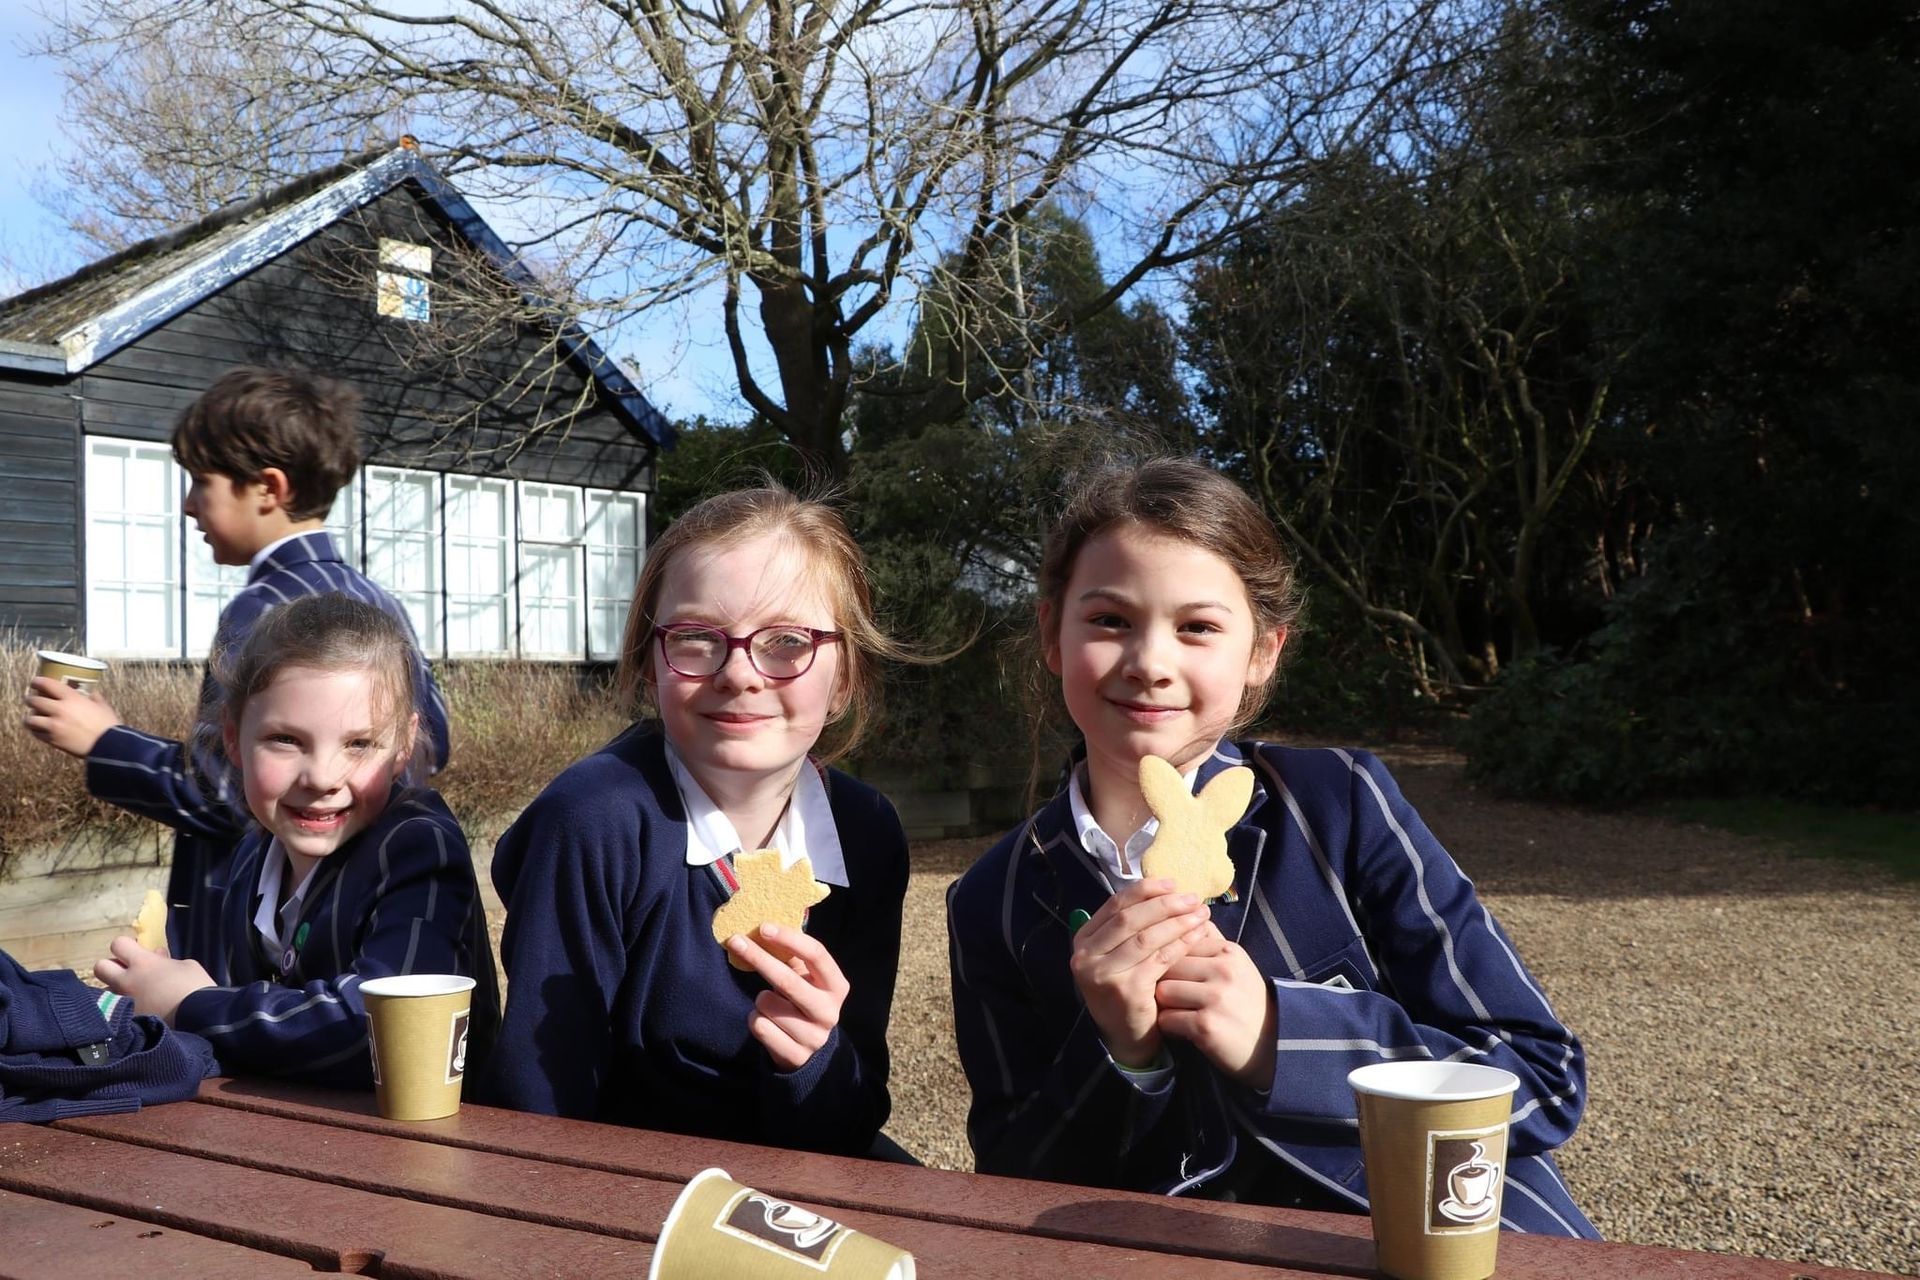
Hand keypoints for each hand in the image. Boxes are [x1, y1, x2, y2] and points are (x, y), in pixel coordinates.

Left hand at [22, 677, 121, 758]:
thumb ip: (95, 698)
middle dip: (30, 700)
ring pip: (30, 719)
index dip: (37, 682)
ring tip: (34, 718)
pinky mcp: (53, 739)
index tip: (35, 682)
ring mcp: (54, 725)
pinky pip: (36, 733)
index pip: (47, 684)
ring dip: (30, 718)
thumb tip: (93, 694)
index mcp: (72, 698)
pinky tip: (40, 730)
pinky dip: (36, 731)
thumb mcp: (103, 706)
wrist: (108, 746)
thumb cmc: (107, 725)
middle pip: (34, 701)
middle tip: (31, 701)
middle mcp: (59, 710)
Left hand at [94, 935, 213, 1025]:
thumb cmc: (196, 986)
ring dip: (117, 988)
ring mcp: (125, 1002)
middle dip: (112, 967)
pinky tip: (141, 1007)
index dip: (127, 946)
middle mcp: (127, 981)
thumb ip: (165, 960)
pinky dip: (125, 1006)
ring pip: (106, 990)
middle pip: (100, 967)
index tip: (137, 952)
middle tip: (128, 971)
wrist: (200, 1018)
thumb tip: (156, 957)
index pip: (118, 944)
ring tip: (134, 993)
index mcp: (142, 963)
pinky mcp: (128, 1019)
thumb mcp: (186, 965)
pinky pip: (118, 1008)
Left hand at [727, 923, 849, 1071]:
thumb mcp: (807, 978)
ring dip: (760, 1000)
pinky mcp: (796, 1056)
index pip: (816, 954)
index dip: (789, 938)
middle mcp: (830, 1011)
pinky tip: (767, 1023)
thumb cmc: (803, 1002)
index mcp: (837, 986)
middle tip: (736, 940)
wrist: (809, 1050)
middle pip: (788, 980)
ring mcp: (814, 1036)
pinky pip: (760, 1028)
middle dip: (759, 957)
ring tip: (770, 1004)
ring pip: (768, 1005)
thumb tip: (773, 919)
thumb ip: (795, 954)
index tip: (763, 926)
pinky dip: (756, 1020)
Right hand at [1069, 878, 1210, 1068]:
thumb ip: (1131, 927)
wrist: (1126, 1037)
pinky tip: (1198, 935)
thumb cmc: (1127, 989)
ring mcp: (1103, 974)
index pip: (1114, 905)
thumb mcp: (1119, 956)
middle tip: (1192, 897)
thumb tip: (1167, 889)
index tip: (1172, 883)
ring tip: (1200, 912)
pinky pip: (1159, 959)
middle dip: (1164, 904)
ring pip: (1145, 937)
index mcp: (1082, 941)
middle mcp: (1085, 956)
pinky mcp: (1126, 990)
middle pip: (1129, 919)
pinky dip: (1181, 943)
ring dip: (1177, 921)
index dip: (1145, 891)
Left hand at [1155, 927, 1277, 1088]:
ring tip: (1176, 1013)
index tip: (1174, 975)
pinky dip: (1169, 1028)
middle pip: (1166, 964)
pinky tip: (1181, 1030)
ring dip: (1163, 1006)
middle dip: (1161, 981)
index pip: (1179, 941)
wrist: (1272, 1047)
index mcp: (1229, 951)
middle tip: (1168, 996)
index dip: (1168, 958)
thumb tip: (1187, 911)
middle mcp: (1224, 970)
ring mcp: (1215, 998)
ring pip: (1163, 991)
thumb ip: (1211, 940)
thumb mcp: (1237, 965)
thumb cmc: (1247, 1004)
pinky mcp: (1206, 1026)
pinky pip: (1167, 1019)